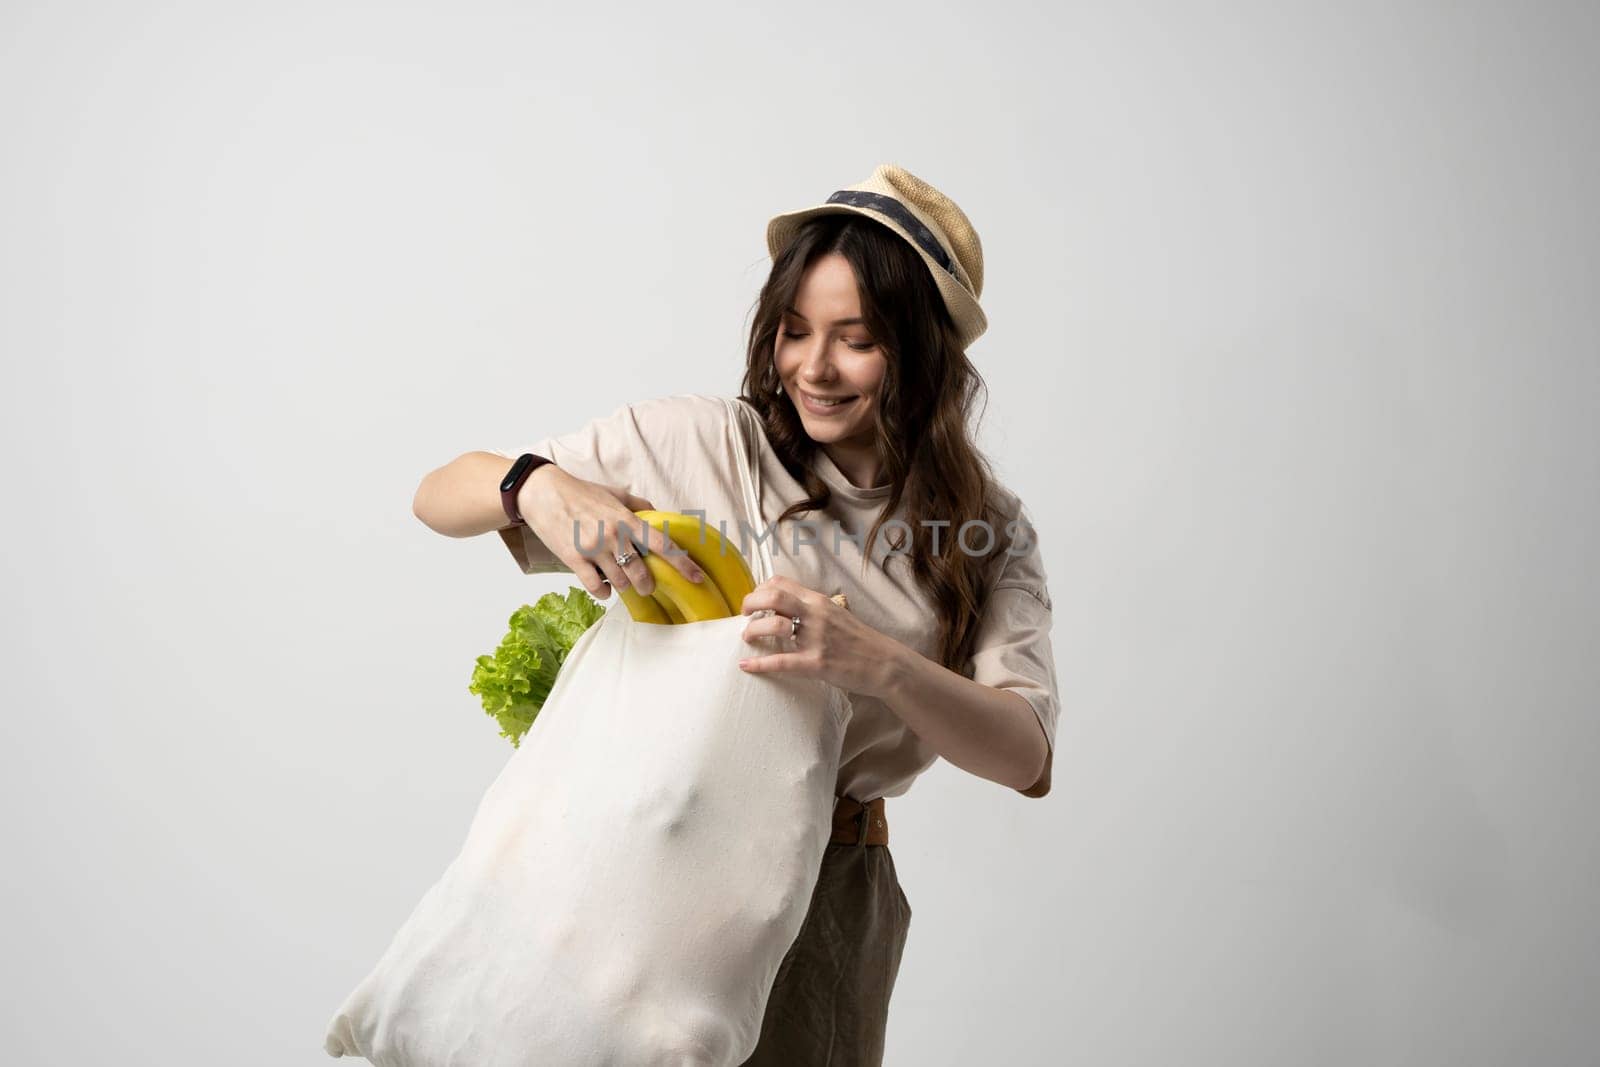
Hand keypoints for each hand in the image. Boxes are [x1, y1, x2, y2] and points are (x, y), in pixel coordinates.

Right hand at [518, 466, 705, 599]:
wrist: (543, 493)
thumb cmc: (580, 492)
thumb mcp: (614, 493)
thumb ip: (639, 506)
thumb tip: (659, 516)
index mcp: (626, 519)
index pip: (662, 544)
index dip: (683, 564)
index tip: (697, 577)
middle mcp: (613, 535)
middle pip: (641, 573)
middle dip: (647, 584)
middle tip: (647, 585)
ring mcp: (592, 549)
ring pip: (620, 582)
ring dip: (625, 587)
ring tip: (622, 582)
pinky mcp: (574, 560)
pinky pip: (596, 587)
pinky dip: (604, 592)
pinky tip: (604, 587)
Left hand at [737, 576, 904, 698]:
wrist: (885, 663)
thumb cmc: (859, 641)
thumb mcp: (837, 615)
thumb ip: (813, 610)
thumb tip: (787, 609)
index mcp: (819, 601)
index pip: (781, 583)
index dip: (759, 589)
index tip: (754, 602)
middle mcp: (816, 615)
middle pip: (773, 596)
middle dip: (750, 603)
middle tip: (744, 615)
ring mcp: (816, 639)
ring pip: (774, 626)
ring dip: (753, 631)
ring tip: (748, 638)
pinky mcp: (817, 663)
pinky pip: (782, 661)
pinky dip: (759, 664)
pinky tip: (746, 665)